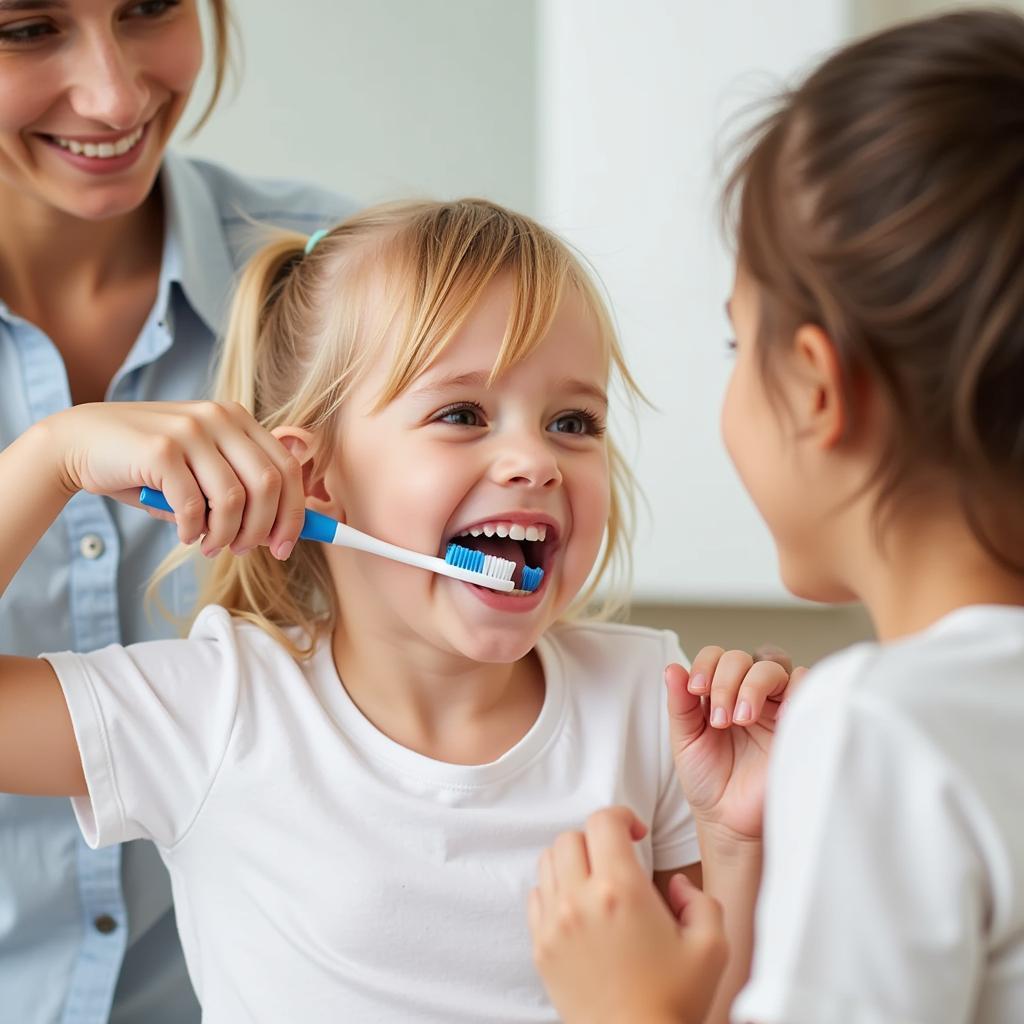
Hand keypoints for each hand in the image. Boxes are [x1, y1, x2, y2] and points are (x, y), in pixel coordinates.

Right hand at [46, 401, 304, 559]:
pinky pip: (193, 506)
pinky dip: (193, 531)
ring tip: (210, 546)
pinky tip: (185, 536)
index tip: (284, 546)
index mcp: (237, 419)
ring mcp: (191, 429)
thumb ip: (238, 490)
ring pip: (234, 499)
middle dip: (263, 528)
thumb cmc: (148, 466)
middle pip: (269, 484)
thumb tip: (277, 533)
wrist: (79, 443)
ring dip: (226, 535)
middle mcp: (219, 417)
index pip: (287, 468)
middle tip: (245, 551)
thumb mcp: (201, 471)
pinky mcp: (161, 449)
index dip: (294, 513)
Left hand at [529, 807, 727, 1023]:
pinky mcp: (541, 948)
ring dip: (572, 862)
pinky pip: (536, 897)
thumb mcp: (712, 946)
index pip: (603, 821)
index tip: (637, 834)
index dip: (622, 817)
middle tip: (618, 859)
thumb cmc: (675, 1002)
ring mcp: (554, 924)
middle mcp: (580, 900)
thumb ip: (700, 900)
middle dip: (597, 839)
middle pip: (571, 836)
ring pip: (549, 862)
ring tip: (597, 882)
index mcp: (621, 891)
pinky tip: (579, 909)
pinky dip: (554, 892)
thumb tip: (676, 886)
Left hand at [667, 646, 806, 840]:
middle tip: (719, 718)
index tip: (695, 690)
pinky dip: (795, 688)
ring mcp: (775, 706)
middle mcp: (748, 694)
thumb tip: (672, 669)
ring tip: (740, 719)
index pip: (717, 656)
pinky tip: (777, 714)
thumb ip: (680, 704)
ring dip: (752, 685)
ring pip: (773, 666)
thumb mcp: (685, 739)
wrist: (730, 821)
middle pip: (743, 658)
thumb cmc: (708, 780)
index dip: (706, 665)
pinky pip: (808, 687)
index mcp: (720, 692)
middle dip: (726, 681)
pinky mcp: (799, 721)